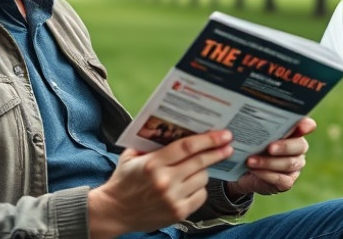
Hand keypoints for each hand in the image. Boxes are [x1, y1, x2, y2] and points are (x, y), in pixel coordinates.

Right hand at [88, 130, 233, 238]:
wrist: (114, 211)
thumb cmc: (124, 180)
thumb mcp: (132, 155)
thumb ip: (151, 143)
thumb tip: (177, 129)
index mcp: (153, 163)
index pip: (187, 147)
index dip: (208, 140)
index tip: (223, 134)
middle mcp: (165, 181)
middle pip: (200, 162)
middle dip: (217, 152)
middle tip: (228, 145)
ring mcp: (173, 199)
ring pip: (202, 179)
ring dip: (203, 171)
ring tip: (196, 169)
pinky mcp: (178, 213)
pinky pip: (201, 196)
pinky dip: (199, 189)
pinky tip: (190, 186)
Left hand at [225, 117, 316, 198]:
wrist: (242, 171)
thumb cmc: (250, 146)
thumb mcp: (252, 134)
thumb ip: (256, 126)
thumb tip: (244, 121)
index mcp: (293, 132)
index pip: (305, 126)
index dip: (306, 125)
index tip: (304, 126)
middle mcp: (298, 148)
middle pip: (300, 146)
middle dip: (284, 146)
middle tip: (269, 147)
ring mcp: (295, 166)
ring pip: (289, 164)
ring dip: (268, 162)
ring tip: (250, 160)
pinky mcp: (287, 182)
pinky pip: (281, 179)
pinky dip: (266, 174)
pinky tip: (254, 170)